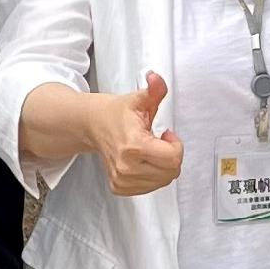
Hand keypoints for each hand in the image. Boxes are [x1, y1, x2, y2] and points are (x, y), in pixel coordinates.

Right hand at [97, 73, 182, 197]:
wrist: (94, 124)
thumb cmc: (117, 114)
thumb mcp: (139, 99)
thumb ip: (154, 90)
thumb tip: (156, 79)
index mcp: (133, 146)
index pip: (173, 159)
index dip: (176, 145)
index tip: (166, 135)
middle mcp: (126, 167)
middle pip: (170, 172)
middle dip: (171, 156)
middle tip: (159, 142)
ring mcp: (122, 179)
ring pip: (162, 182)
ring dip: (161, 167)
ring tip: (149, 150)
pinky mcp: (119, 187)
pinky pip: (149, 188)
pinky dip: (151, 176)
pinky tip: (143, 161)